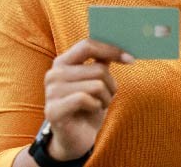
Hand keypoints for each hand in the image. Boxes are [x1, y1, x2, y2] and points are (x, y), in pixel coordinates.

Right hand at [42, 39, 132, 159]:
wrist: (76, 137)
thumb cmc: (89, 105)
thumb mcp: (97, 80)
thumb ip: (102, 61)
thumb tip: (121, 44)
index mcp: (63, 62)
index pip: (88, 45)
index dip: (111, 50)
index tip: (130, 59)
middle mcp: (53, 74)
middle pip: (98, 69)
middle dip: (111, 85)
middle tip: (107, 96)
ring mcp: (51, 92)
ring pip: (96, 85)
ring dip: (105, 97)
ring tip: (99, 104)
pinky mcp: (53, 110)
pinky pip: (86, 99)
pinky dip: (96, 106)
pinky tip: (92, 111)